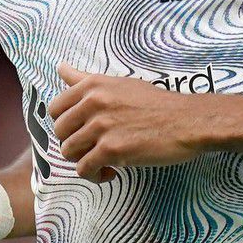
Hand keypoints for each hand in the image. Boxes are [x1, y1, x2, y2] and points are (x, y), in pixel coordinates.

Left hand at [48, 63, 205, 183]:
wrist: (187, 121)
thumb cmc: (156, 103)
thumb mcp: (119, 83)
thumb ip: (86, 79)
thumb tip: (61, 67)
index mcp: (93, 85)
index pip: (55, 108)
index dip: (65, 124)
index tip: (81, 131)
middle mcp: (93, 102)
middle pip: (60, 131)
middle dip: (74, 143)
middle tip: (94, 147)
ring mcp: (101, 126)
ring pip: (69, 152)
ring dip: (83, 161)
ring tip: (103, 162)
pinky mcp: (112, 149)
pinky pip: (84, 169)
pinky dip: (94, 175)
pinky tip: (111, 172)